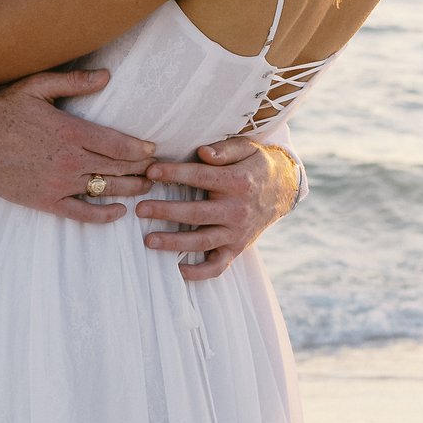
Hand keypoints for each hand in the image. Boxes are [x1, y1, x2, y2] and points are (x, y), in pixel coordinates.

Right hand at [0, 70, 155, 220]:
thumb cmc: (4, 110)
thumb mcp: (37, 86)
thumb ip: (74, 82)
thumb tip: (107, 75)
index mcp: (71, 131)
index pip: (118, 144)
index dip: (140, 150)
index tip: (152, 150)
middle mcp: (69, 159)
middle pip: (117, 168)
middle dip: (141, 169)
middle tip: (157, 170)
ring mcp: (58, 183)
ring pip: (105, 189)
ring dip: (131, 189)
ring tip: (146, 187)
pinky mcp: (45, 201)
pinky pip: (81, 213)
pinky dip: (103, 215)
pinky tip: (119, 212)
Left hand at [137, 138, 301, 280]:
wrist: (282, 190)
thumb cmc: (254, 166)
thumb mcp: (246, 149)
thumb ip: (224, 149)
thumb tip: (203, 153)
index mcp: (237, 182)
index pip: (200, 177)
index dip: (174, 174)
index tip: (150, 171)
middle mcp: (237, 210)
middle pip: (197, 213)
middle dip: (166, 211)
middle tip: (140, 210)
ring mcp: (236, 233)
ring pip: (202, 242)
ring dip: (174, 243)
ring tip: (149, 241)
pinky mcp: (236, 248)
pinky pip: (217, 266)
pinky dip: (198, 272)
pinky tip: (177, 269)